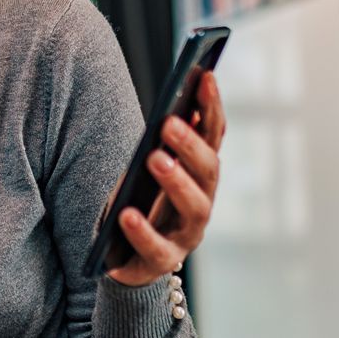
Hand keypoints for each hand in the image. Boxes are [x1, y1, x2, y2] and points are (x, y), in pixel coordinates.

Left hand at [107, 71, 226, 288]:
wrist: (125, 257)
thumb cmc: (140, 202)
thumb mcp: (147, 168)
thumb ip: (162, 144)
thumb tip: (171, 110)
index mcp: (199, 173)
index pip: (213, 135)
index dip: (212, 106)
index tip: (204, 75)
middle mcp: (201, 202)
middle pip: (208, 171)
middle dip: (191, 145)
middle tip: (169, 122)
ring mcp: (186, 234)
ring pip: (194, 208)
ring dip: (177, 182)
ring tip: (154, 159)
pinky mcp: (163, 262)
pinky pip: (157, 248)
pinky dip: (143, 231)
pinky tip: (127, 215)